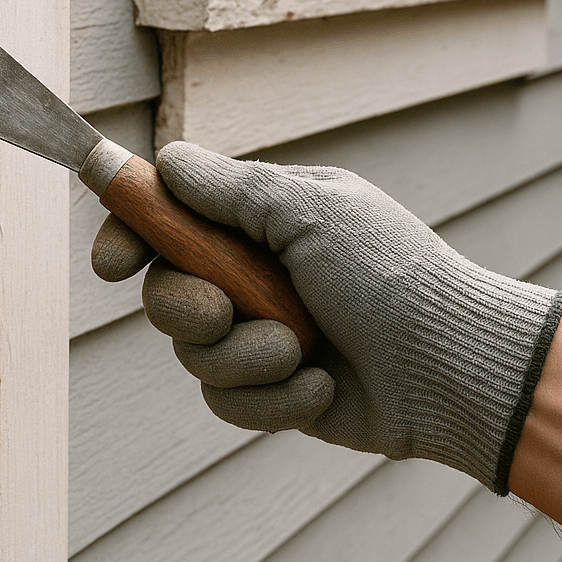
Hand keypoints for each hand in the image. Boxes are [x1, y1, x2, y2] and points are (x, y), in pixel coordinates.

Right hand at [91, 142, 561, 493]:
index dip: (129, 234)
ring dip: (245, 356)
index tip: (111, 262)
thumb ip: (228, 190)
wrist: (449, 367)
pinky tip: (318, 385)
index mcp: (259, 218)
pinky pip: (226, 401)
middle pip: (163, 290)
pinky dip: (272, 398)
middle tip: (226, 310)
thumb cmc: (390, 274)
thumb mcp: (308, 210)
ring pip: (192, 353)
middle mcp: (252, 273)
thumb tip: (164, 160)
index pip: (168, 217)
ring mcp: (259, 333)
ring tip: (301, 351)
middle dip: (188, 306)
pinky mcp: (270, 392)